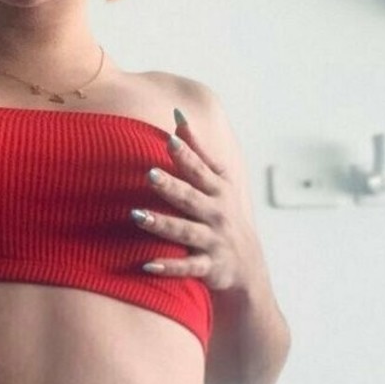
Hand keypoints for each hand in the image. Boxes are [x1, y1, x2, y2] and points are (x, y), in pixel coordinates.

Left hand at [134, 113, 261, 292]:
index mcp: (218, 190)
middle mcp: (217, 214)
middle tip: (150, 175)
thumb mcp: (218, 182)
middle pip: (190, 198)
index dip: (187, 155)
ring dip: (162, 224)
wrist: (247, 267)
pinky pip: (187, 268)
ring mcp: (213, 241)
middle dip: (171, 187)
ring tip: (137, 216)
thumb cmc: (224, 215)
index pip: (200, 170)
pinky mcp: (209, 267)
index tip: (170, 139)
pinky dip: (169, 268)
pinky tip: (147, 266)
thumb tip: (178, 116)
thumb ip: (198, 151)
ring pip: (184, 232)